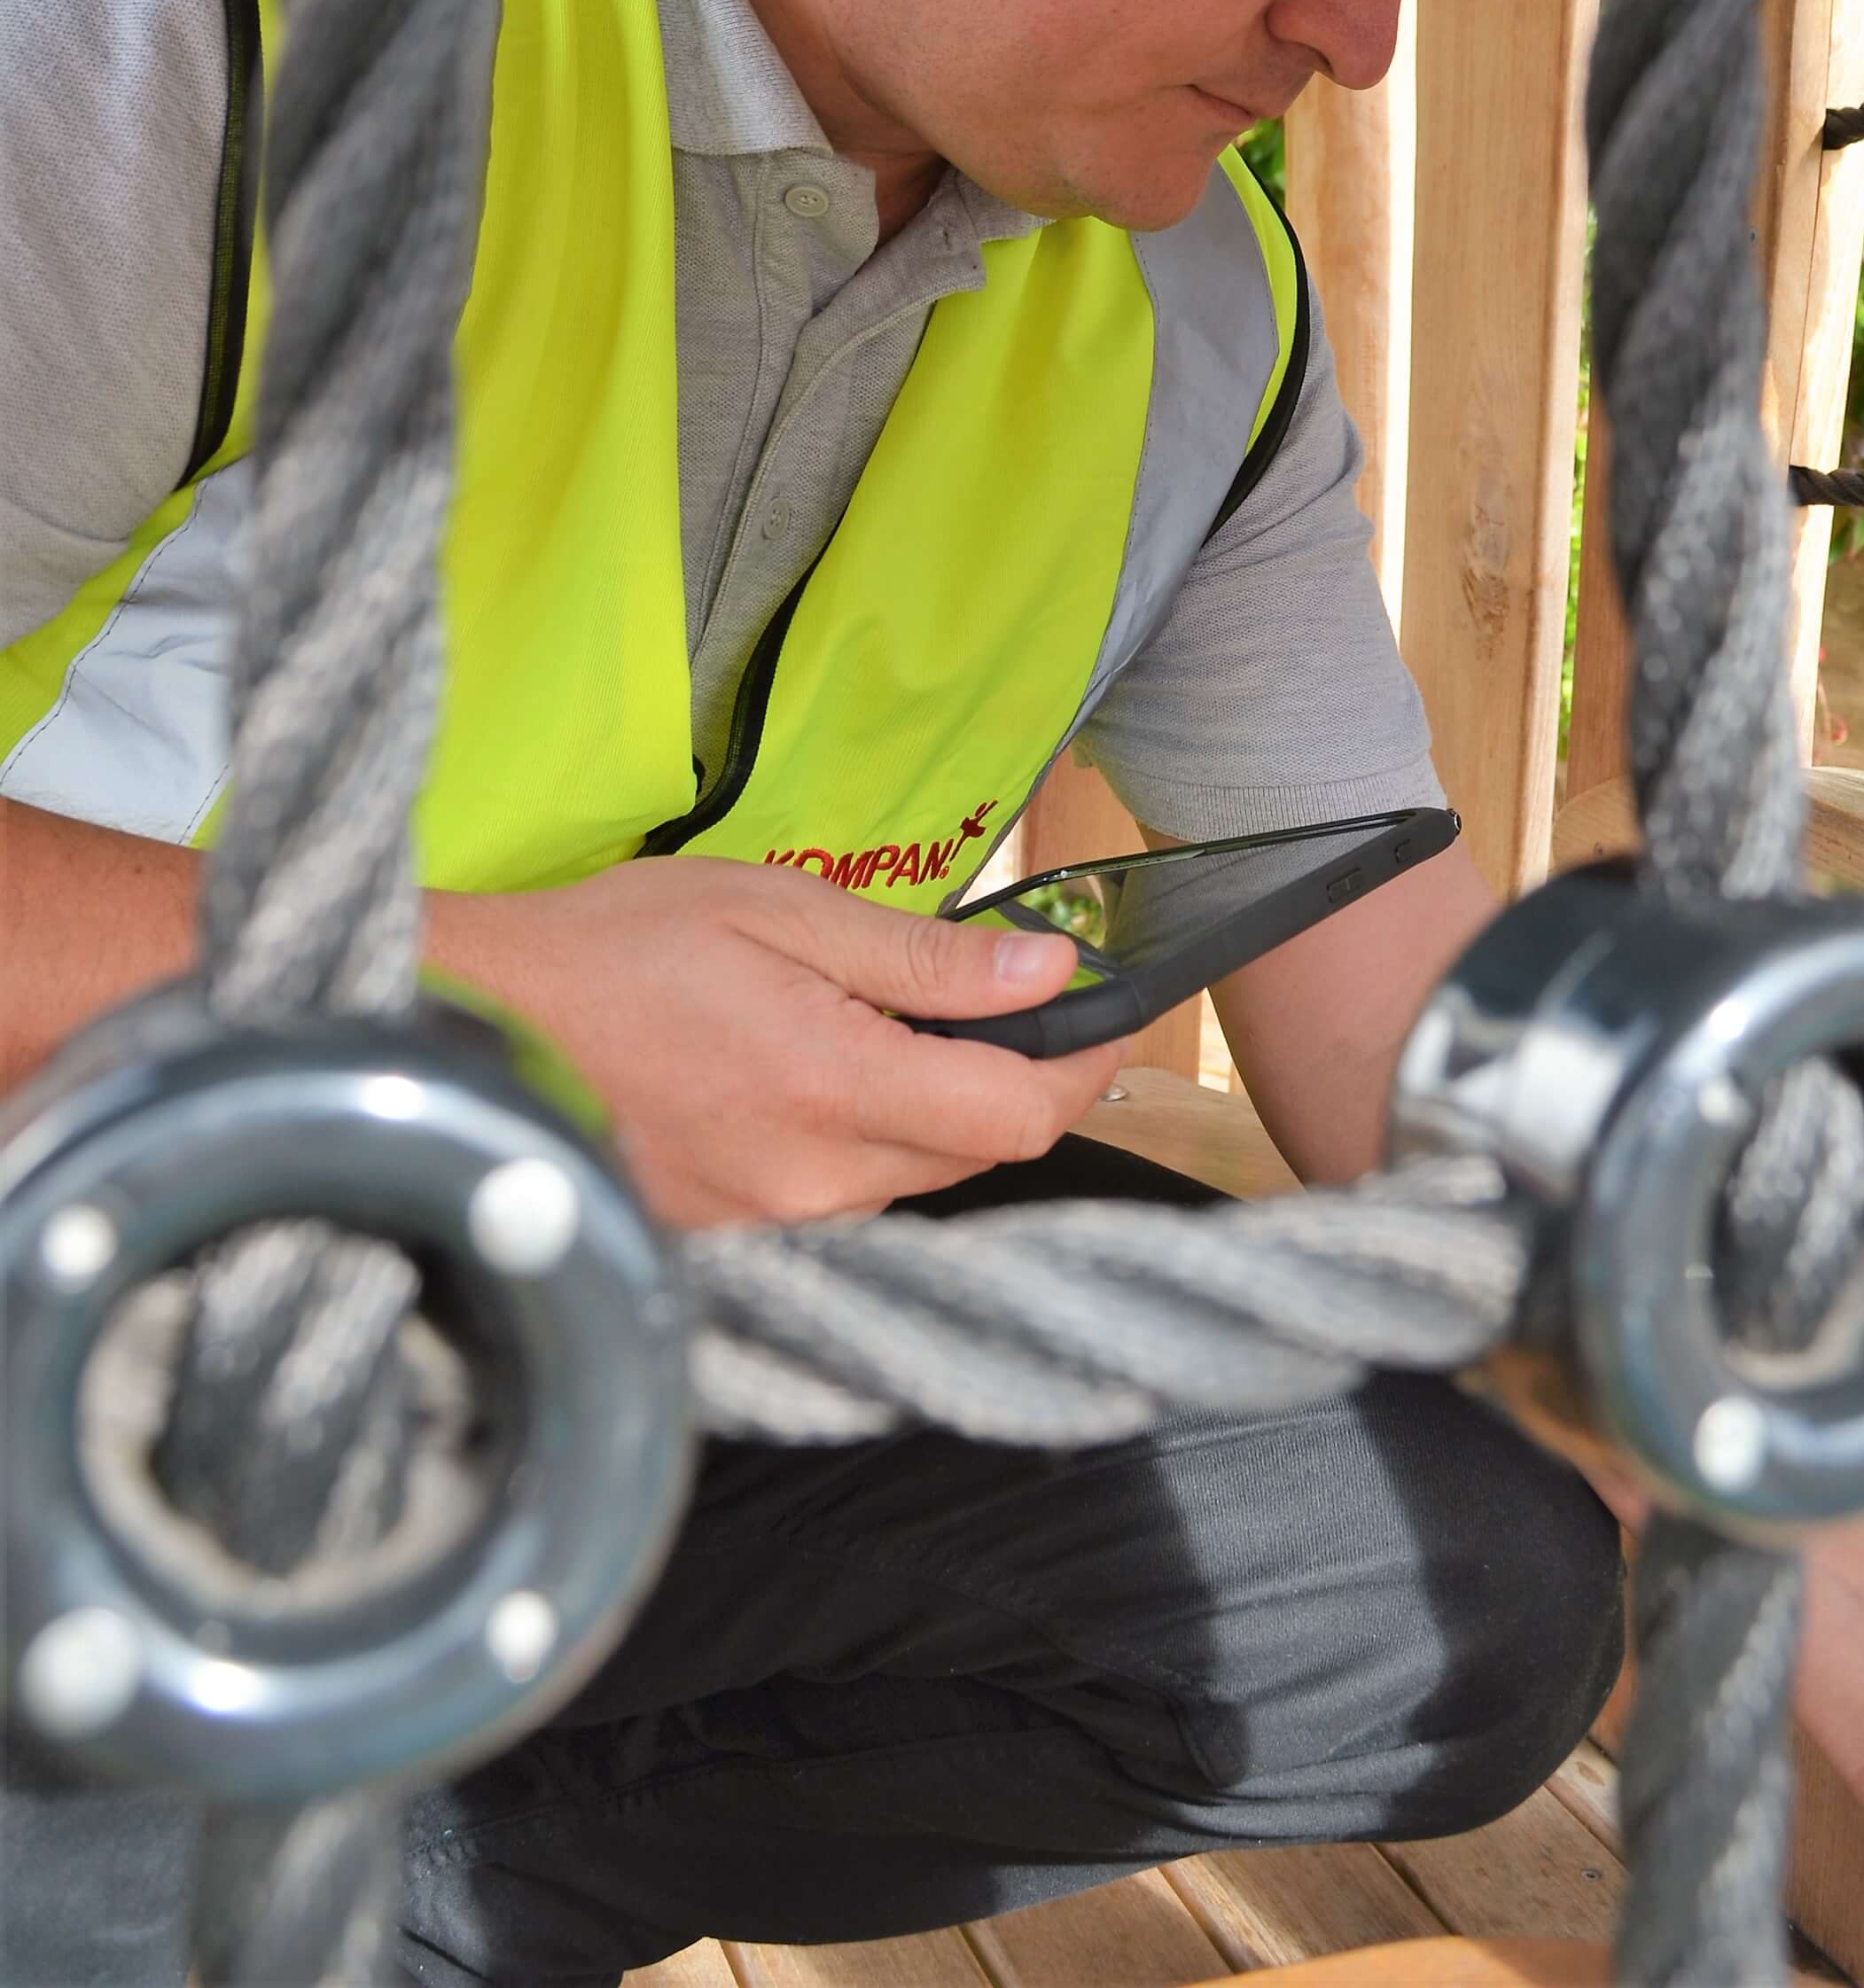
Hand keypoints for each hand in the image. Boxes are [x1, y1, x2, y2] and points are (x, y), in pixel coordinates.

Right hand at [428, 859, 1124, 1227]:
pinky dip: (871, 1138)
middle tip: (1016, 1000)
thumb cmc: (621, 943)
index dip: (1080, 1065)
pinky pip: (846, 1195)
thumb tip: (1046, 974)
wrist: (478, 1020)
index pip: (1016, 1118)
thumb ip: (920, 959)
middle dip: (1016, 1082)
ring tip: (910, 1026)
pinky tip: (834, 1073)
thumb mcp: (780, 908)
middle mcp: (812, 1182)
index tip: (1105, 1010)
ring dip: (940, 1112)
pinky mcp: (735, 1235)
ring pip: (914, 1179)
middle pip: (976, 1155)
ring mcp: (771, 1222)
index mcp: (831, 1088)